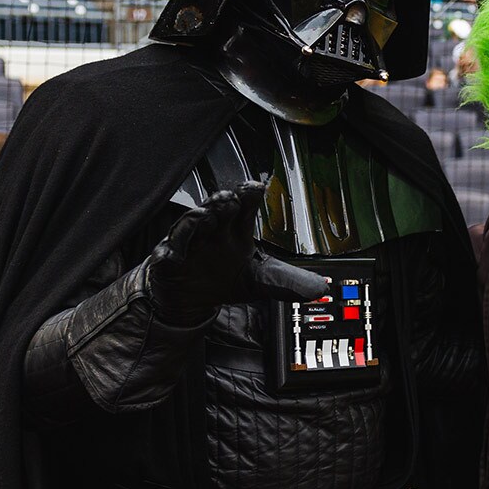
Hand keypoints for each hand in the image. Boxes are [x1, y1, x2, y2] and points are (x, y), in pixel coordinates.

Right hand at [147, 180, 329, 324]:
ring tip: (205, 216)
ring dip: (197, 220)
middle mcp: (214, 231)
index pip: (245, 207)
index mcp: (236, 231)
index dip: (250, 195)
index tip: (256, 188)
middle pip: (218, 210)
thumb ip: (288, 283)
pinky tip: (173, 254)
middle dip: (223, 203)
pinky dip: (170, 253)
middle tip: (230, 200)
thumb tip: (321, 288)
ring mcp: (189, 244)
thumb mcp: (260, 282)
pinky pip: (166, 254)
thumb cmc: (223, 279)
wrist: (191, 300)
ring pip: (191, 225)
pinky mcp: (168, 261)